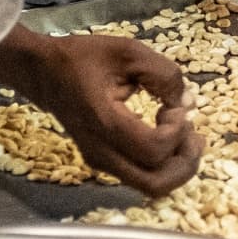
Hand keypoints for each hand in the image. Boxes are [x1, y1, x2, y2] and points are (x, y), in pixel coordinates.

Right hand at [0, 31, 202, 195]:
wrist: (44, 73)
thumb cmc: (83, 59)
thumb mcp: (128, 51)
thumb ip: (164, 73)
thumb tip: (187, 102)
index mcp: (104, 122)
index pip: (153, 149)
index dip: (176, 131)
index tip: (174, 106)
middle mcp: (101, 151)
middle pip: (154, 184)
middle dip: (185, 163)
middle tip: (194, 134)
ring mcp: (101, 162)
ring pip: (150, 187)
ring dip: (177, 167)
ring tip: (187, 137)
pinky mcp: (104, 162)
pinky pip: (142, 177)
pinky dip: (164, 164)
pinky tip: (170, 137)